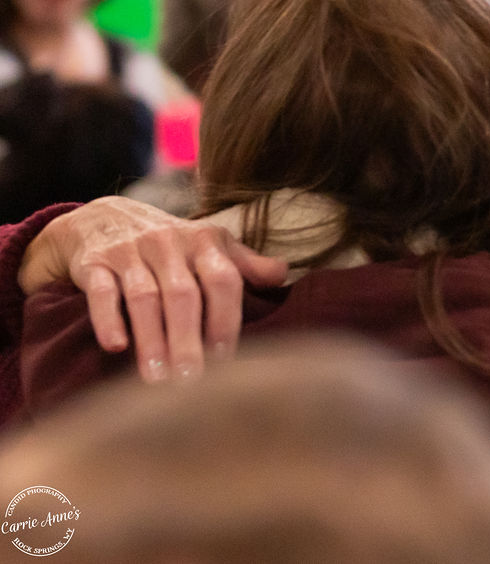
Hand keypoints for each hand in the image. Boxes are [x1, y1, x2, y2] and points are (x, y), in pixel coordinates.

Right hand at [19, 196, 287, 381]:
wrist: (102, 217)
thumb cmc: (170, 244)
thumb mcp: (209, 244)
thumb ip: (244, 264)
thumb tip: (283, 275)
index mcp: (204, 241)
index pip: (223, 281)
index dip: (226, 320)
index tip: (226, 360)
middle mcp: (168, 243)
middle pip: (184, 295)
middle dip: (189, 341)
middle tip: (191, 384)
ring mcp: (129, 251)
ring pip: (144, 297)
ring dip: (152, 340)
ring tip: (157, 380)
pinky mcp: (93, 262)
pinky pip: (101, 291)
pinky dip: (108, 319)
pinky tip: (115, 347)